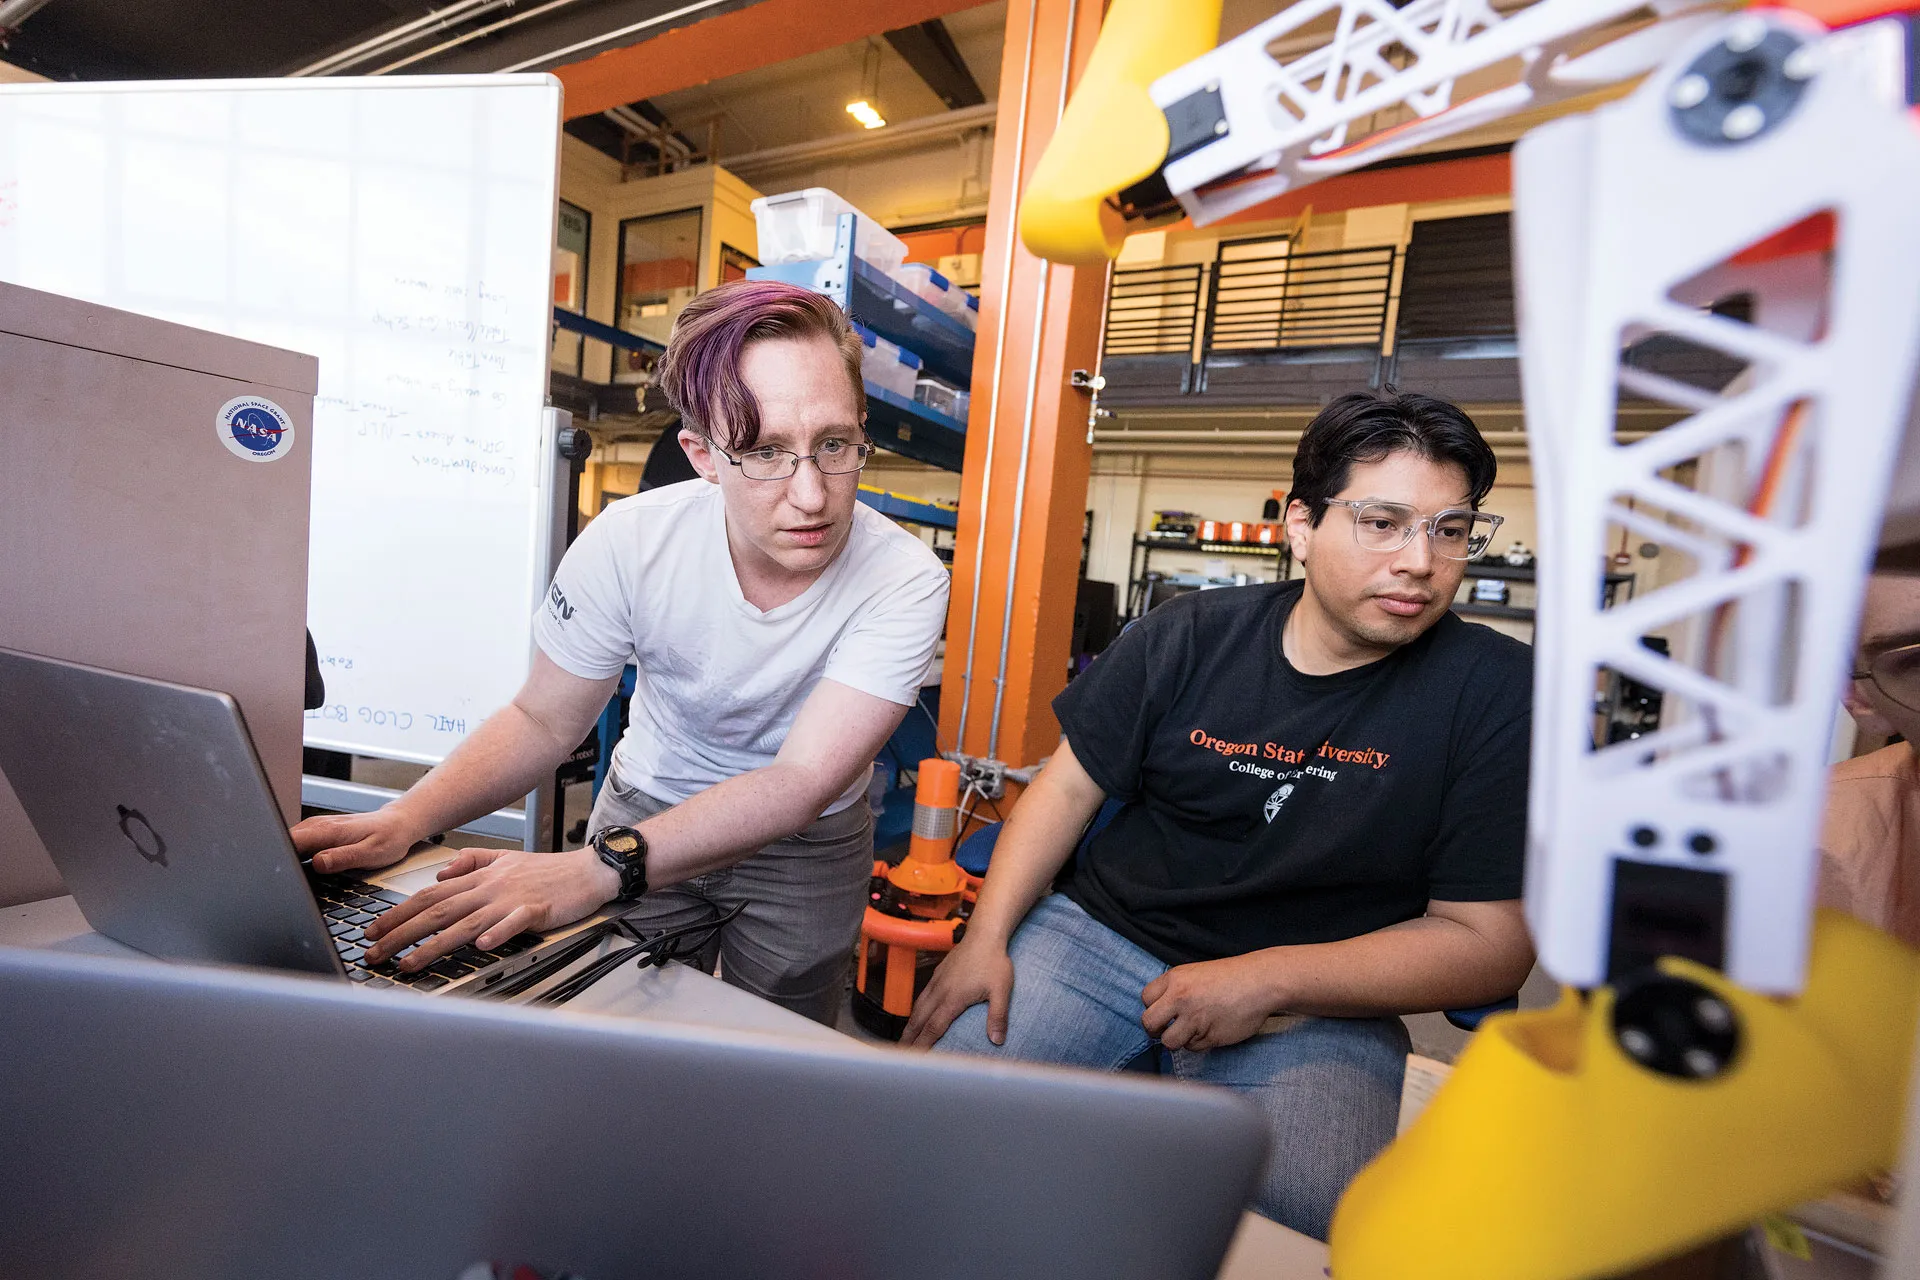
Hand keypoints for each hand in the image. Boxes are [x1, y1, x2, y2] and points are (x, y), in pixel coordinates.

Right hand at [290, 807, 426, 873]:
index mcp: (327, 831)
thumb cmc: (388, 838)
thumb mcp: (370, 853)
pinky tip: (299, 871)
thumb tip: (317, 863)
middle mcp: (317, 826)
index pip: (289, 841)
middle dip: (278, 863)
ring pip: (288, 844)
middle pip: (283, 844)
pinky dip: (294, 858)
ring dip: (285, 860)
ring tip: (286, 880)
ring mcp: (316, 828)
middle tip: (280, 884)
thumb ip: (343, 858)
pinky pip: (298, 846)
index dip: (279, 858)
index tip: (278, 875)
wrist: (398, 823)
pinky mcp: (318, 833)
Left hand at [362, 845, 620, 970]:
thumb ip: (472, 862)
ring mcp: (511, 900)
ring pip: (464, 923)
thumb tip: (442, 873)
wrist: (588, 870)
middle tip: (373, 952)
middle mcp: (489, 888)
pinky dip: (496, 934)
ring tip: (408, 962)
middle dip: (400, 933)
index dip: (398, 912)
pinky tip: (480, 947)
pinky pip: (513, 924)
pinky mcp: (535, 911)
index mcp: (480, 877)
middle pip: (436, 911)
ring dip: (432, 944)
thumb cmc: (549, 870)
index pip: (429, 894)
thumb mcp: (505, 858)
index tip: (373, 930)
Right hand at [901, 936, 1014, 1049]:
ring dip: (911, 1023)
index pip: (934, 1027)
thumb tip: (997, 1040)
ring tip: (905, 1037)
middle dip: (910, 1037)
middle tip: (902, 1052)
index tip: (916, 1057)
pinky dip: (916, 1007)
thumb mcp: (1001, 990)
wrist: (984, 934)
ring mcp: (938, 981)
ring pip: (918, 1006)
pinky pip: (923, 994)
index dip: (924, 1043)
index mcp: (953, 998)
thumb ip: (998, 1016)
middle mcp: (941, 990)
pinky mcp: (939, 972)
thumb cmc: (994, 961)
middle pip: (920, 1019)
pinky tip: (917, 1012)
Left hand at [1141, 954, 1278, 1051]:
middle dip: (1156, 1030)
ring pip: (1169, 1042)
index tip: (1163, 1012)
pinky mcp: (1210, 1036)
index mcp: (1175, 979)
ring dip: (1178, 1040)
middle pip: (1149, 1023)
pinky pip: (1193, 1048)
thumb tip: (1158, 1011)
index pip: (1145, 999)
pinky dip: (1199, 1044)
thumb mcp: (1195, 973)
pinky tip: (1211, 1030)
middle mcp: (1181, 998)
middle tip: (1167, 1029)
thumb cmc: (1230, 977)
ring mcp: (1195, 1018)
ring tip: (1193, 1031)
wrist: (1260, 981)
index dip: (1153, 1008)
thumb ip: (1174, 989)